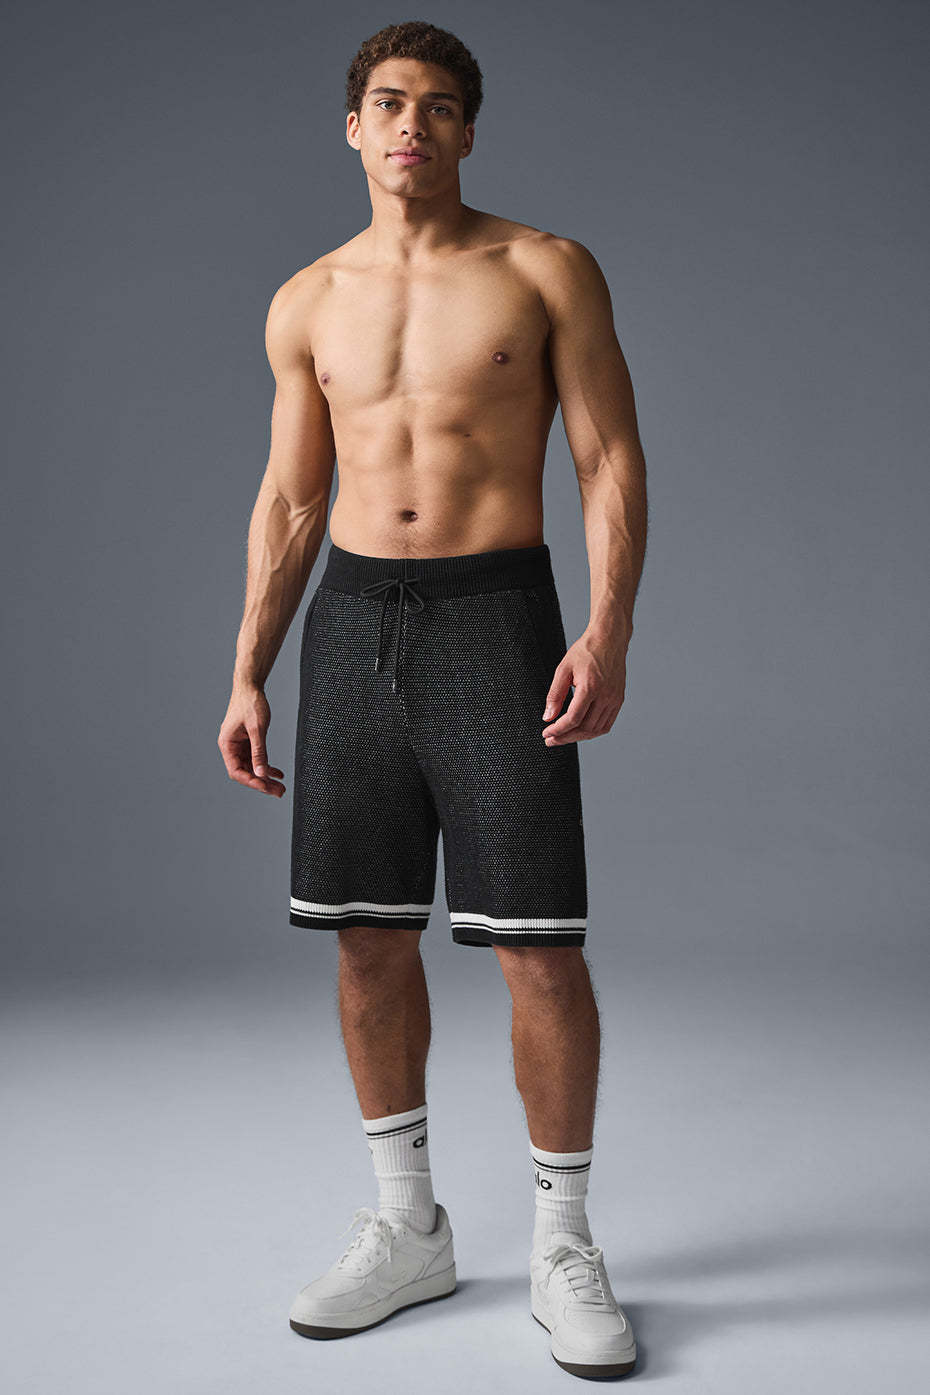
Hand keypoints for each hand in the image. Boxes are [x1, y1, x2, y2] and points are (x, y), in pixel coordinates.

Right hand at [218, 686, 285, 795]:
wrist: (250, 686)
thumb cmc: (250, 703)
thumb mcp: (257, 729)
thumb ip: (259, 752)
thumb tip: (261, 773)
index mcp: (227, 744)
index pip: (237, 771)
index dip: (252, 782)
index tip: (267, 787)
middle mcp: (231, 747)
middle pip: (245, 772)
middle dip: (262, 783)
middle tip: (279, 792)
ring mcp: (239, 745)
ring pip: (252, 767)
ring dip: (265, 777)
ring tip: (281, 787)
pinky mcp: (248, 742)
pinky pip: (256, 758)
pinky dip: (267, 766)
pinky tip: (278, 773)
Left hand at [540, 628, 628, 744]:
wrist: (609, 639)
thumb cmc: (585, 651)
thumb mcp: (563, 669)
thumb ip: (555, 695)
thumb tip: (548, 717)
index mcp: (591, 687)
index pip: (574, 719)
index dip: (558, 730)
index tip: (546, 734)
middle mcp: (606, 696)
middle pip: (585, 728)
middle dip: (565, 737)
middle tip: (550, 740)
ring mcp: (615, 699)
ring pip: (596, 729)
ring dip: (578, 737)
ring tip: (562, 737)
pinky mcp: (619, 700)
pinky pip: (606, 724)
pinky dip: (592, 732)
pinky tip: (579, 731)